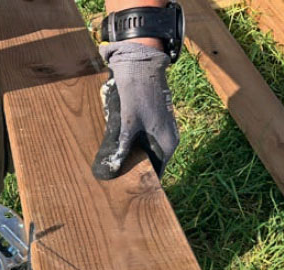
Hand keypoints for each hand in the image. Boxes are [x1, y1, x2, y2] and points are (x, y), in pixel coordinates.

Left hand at [92, 41, 178, 179]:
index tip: (130, 190)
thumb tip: (113, 168)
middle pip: (153, 163)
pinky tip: (124, 149)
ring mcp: (166, 131)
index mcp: (167, 145)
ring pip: (150, 152)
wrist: (142, 66)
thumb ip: (122, 149)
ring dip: (137, 158)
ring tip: (120, 166)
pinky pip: (148, 142)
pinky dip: (138, 147)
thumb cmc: (137, 95)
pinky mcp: (158, 123)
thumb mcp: (128, 125)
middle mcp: (170, 140)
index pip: (157, 173)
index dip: (145, 182)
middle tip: (120, 180)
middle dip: (138, 170)